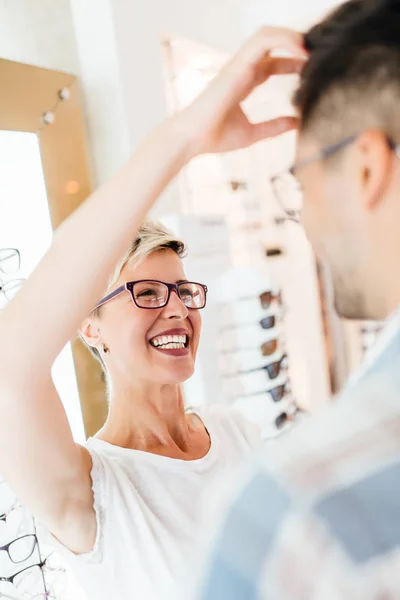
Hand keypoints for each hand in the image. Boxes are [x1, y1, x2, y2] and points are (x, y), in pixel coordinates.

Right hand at [181, 27, 307, 156]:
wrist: (194, 139)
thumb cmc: (215, 136)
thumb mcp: (253, 133)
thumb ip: (274, 127)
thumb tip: (295, 123)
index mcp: (244, 82)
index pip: (272, 62)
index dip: (293, 62)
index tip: (311, 69)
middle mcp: (242, 69)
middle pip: (272, 44)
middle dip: (295, 45)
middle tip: (317, 55)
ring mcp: (239, 64)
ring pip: (267, 35)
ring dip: (291, 37)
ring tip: (311, 49)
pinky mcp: (237, 64)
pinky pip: (262, 41)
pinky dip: (283, 40)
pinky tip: (300, 52)